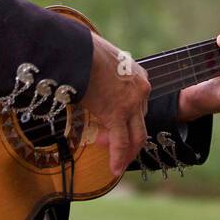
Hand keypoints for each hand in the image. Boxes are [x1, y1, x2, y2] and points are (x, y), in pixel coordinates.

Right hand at [82, 31, 149, 175]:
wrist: (78, 50)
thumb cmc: (83, 50)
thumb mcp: (102, 60)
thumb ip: (105, 74)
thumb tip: (90, 77)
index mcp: (138, 75)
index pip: (139, 103)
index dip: (127, 117)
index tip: (111, 124)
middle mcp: (140, 90)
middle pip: (140, 121)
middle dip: (128, 136)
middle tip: (111, 144)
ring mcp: (131, 104)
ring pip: (136, 135)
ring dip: (127, 151)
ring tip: (118, 164)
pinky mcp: (117, 114)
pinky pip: (121, 141)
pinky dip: (119, 157)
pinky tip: (115, 170)